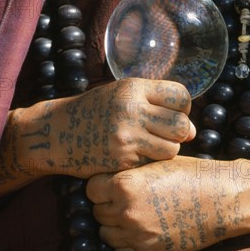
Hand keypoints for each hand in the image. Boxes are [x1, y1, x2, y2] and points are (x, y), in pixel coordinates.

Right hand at [15, 78, 195, 178]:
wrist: (56, 133)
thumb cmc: (94, 112)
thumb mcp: (121, 94)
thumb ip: (156, 105)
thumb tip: (193, 131)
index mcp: (134, 88)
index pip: (181, 96)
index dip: (183, 107)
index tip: (174, 113)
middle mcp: (132, 110)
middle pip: (182, 125)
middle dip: (181, 132)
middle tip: (167, 133)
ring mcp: (127, 137)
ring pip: (173, 148)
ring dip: (167, 149)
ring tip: (151, 145)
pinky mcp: (123, 160)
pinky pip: (152, 162)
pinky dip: (149, 160)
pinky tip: (135, 154)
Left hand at [86, 156, 245, 250]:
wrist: (222, 200)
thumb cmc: (192, 175)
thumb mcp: (156, 164)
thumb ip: (129, 172)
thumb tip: (108, 177)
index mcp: (124, 185)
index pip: (91, 188)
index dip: (102, 184)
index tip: (112, 183)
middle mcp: (125, 212)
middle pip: (97, 211)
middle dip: (107, 204)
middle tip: (125, 198)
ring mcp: (136, 236)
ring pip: (106, 233)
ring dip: (114, 224)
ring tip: (133, 214)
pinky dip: (126, 241)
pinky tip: (141, 229)